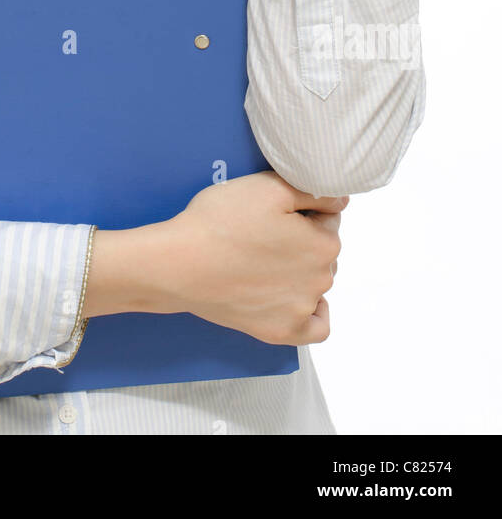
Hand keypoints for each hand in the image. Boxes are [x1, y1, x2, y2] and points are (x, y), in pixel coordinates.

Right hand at [155, 171, 346, 344]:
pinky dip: (314, 312)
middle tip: (264, 231)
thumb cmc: (221, 220)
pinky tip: (299, 299)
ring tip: (264, 259)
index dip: (302, 209)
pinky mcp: (281, 331)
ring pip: (316, 282)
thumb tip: (340, 201)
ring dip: (301, 269)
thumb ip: (313, 191)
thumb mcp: (268, 187)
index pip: (327, 217)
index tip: (275, 210)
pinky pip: (316, 327)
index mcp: (323, 243)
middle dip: (303, 239)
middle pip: (322, 251)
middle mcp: (320, 280)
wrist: (179, 263)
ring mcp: (301, 310)